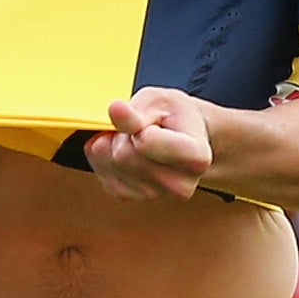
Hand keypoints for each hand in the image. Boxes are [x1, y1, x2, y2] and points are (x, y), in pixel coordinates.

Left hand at [87, 87, 215, 200]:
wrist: (184, 137)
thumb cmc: (175, 116)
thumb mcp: (162, 100)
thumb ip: (139, 108)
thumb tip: (115, 110)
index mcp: (196, 157)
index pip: (146, 142)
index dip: (139, 124)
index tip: (151, 122)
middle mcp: (179, 185)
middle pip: (124, 155)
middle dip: (124, 134)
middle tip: (140, 128)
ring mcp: (154, 195)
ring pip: (110, 163)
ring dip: (113, 144)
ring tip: (134, 138)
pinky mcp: (129, 197)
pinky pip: (102, 171)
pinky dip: (105, 155)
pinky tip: (123, 148)